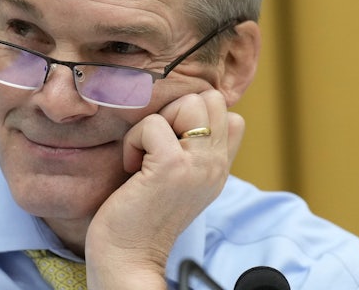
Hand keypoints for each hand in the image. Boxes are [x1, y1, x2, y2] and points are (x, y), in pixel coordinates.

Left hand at [84, 89, 244, 288]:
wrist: (128, 257)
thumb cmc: (142, 215)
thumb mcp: (180, 180)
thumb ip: (194, 151)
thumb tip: (188, 111)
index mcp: (219, 167)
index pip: (230, 115)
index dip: (195, 117)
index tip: (171, 143)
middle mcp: (216, 165)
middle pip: (211, 100)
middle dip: (176, 112)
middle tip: (156, 145)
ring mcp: (198, 165)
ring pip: (189, 103)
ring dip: (156, 123)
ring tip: (145, 155)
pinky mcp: (172, 166)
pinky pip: (153, 123)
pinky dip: (134, 140)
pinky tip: (132, 167)